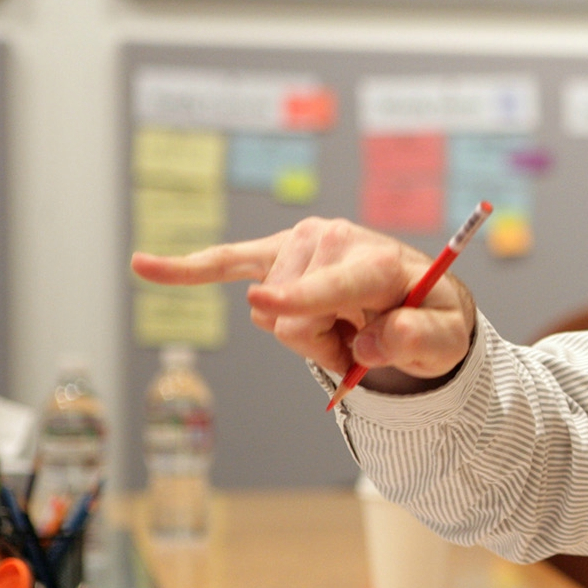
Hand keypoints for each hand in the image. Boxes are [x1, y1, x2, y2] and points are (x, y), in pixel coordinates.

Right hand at [130, 217, 475, 386]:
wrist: (420, 299)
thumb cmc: (429, 319)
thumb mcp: (443, 340)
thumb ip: (418, 340)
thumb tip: (377, 342)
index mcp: (378, 262)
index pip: (333, 282)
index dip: (303, 299)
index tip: (269, 305)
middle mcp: (334, 241)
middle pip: (290, 316)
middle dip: (320, 346)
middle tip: (359, 342)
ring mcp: (301, 243)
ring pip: (267, 315)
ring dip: (302, 336)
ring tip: (342, 327)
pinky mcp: (274, 254)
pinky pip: (222, 262)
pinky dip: (185, 267)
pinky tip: (145, 265)